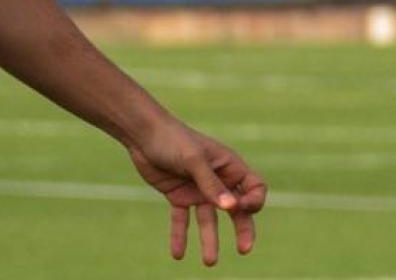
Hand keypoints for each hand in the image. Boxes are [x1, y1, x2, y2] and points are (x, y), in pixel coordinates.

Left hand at [127, 121, 267, 265]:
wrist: (142, 134)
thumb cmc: (172, 139)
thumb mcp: (193, 160)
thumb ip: (211, 184)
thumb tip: (232, 208)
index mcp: (229, 166)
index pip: (254, 188)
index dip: (253, 202)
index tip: (239, 208)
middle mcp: (217, 180)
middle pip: (237, 209)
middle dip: (242, 229)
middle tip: (244, 250)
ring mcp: (198, 189)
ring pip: (209, 220)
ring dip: (209, 240)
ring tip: (208, 262)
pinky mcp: (178, 195)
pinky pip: (182, 220)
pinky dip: (180, 236)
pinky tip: (177, 254)